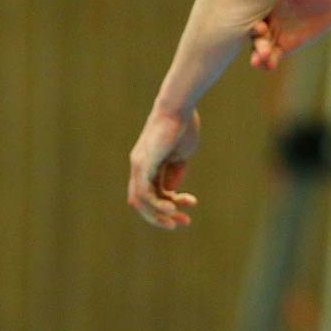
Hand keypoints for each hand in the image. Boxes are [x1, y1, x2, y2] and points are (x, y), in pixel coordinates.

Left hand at [127, 107, 200, 229]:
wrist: (179, 108)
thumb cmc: (183, 126)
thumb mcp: (182, 154)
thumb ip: (175, 171)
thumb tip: (170, 190)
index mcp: (149, 165)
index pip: (154, 192)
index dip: (171, 203)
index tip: (191, 203)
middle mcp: (139, 167)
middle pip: (143, 202)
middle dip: (162, 216)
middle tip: (184, 222)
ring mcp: (139, 166)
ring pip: (140, 201)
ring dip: (159, 214)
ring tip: (178, 219)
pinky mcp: (143, 164)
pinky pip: (143, 191)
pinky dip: (156, 203)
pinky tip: (171, 207)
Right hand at [249, 0, 330, 69]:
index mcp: (265, 3)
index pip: (254, 13)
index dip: (254, 20)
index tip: (260, 26)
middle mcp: (266, 19)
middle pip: (256, 33)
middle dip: (257, 42)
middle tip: (261, 51)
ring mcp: (274, 33)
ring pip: (262, 46)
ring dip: (259, 55)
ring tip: (259, 62)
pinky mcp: (284, 45)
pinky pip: (274, 55)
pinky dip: (270, 61)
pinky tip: (270, 66)